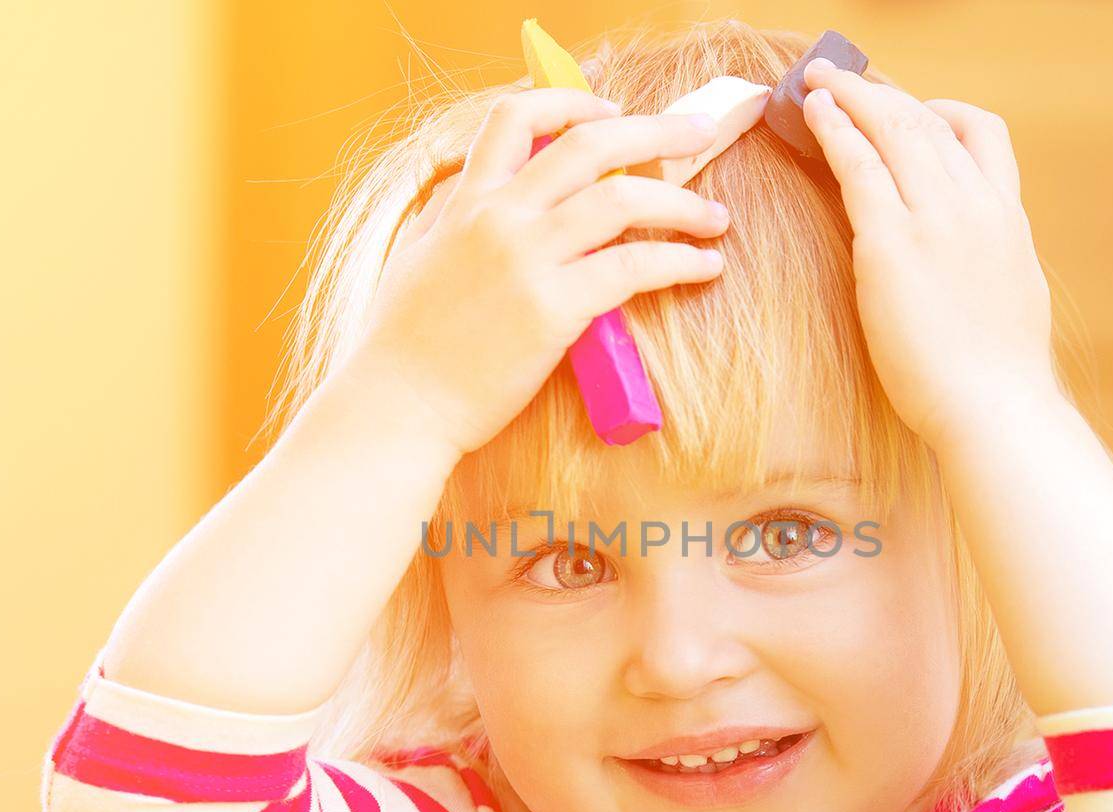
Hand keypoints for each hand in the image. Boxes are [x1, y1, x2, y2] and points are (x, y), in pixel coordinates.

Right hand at [353, 88, 729, 458]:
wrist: (395, 407)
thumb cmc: (401, 347)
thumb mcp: (415, 258)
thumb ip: (449, 218)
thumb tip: (473, 190)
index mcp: (465, 202)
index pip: (516, 118)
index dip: (572, 103)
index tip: (613, 110)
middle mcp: (498, 218)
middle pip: (590, 144)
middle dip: (657, 131)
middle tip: (699, 134)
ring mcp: (526, 260)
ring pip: (623, 200)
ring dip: (683, 204)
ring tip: (717, 219)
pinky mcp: (553, 311)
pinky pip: (634, 268)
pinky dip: (679, 261)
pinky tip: (705, 268)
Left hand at [800, 59, 1059, 450]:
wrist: (995, 408)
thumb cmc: (996, 376)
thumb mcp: (1008, 297)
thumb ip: (983, 260)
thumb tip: (960, 258)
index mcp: (1009, 219)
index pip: (983, 134)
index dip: (939, 110)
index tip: (909, 108)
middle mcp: (977, 205)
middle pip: (929, 122)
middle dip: (882, 94)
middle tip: (846, 78)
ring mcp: (937, 219)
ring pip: (894, 129)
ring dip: (852, 96)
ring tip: (818, 81)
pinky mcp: (892, 244)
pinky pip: (858, 166)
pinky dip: (835, 128)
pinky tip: (813, 113)